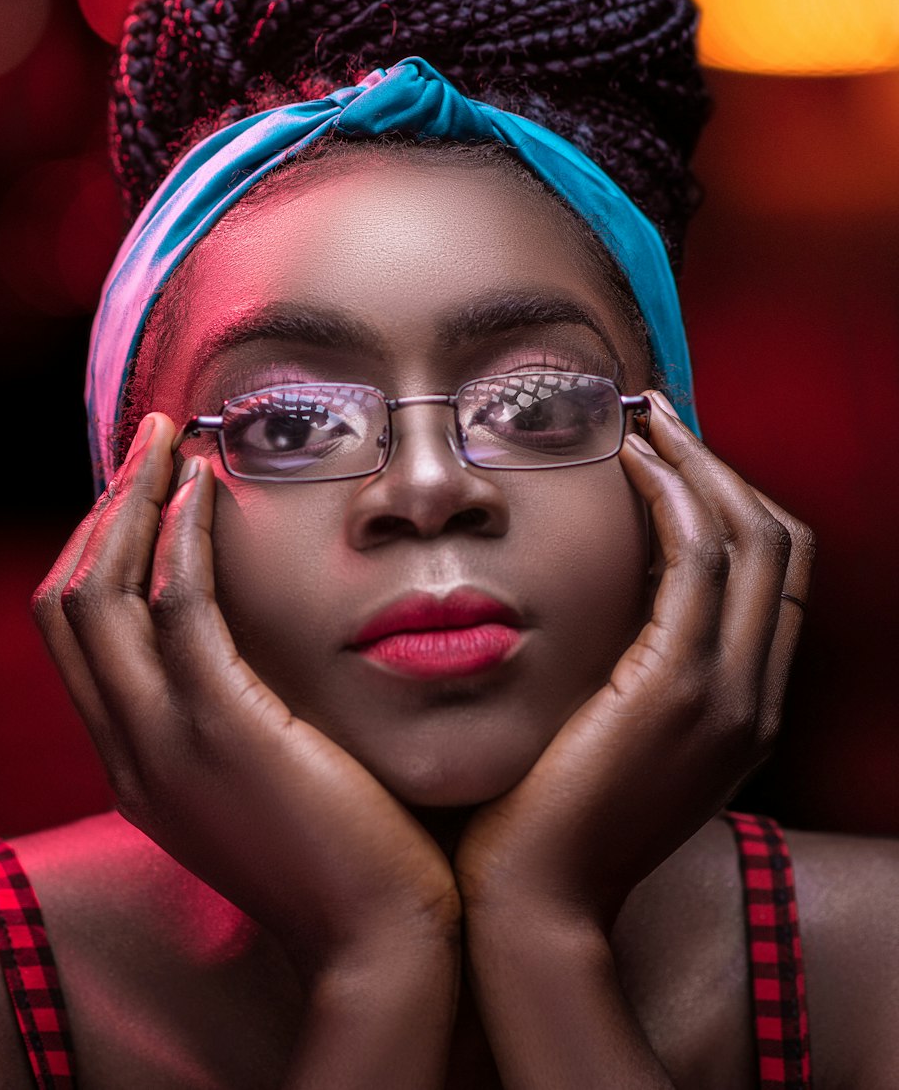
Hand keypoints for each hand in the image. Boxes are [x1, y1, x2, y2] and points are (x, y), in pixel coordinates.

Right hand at [31, 413, 460, 978]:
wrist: (379, 940)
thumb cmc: (344, 850)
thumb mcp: (261, 779)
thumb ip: (233, 716)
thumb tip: (249, 642)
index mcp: (135, 763)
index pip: (75, 634)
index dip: (96, 547)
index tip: (143, 487)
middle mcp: (127, 752)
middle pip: (66, 603)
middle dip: (102, 509)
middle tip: (151, 442)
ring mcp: (163, 745)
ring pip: (98, 596)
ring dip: (131, 502)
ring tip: (172, 442)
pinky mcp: (221, 730)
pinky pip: (177, 607)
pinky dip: (181, 536)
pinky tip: (208, 489)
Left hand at [452, 391, 814, 935]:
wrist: (535, 899)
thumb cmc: (549, 813)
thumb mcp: (614, 734)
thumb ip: (634, 670)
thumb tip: (610, 589)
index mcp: (746, 709)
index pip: (776, 575)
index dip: (735, 499)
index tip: (673, 454)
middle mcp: (755, 697)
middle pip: (780, 543)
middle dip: (722, 466)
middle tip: (659, 417)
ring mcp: (728, 695)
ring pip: (750, 537)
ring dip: (697, 464)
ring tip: (641, 421)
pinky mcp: (678, 688)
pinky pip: (697, 559)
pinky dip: (672, 495)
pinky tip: (628, 463)